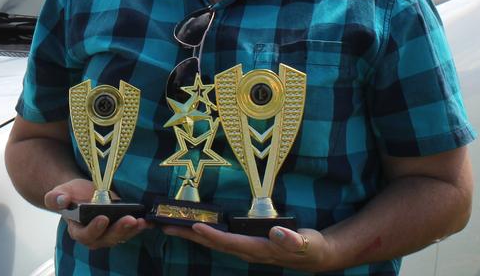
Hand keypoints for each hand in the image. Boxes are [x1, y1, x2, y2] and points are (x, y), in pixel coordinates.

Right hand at [43, 179, 150, 248]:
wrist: (82, 192)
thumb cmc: (71, 194)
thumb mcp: (60, 192)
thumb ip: (56, 197)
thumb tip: (61, 200)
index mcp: (77, 230)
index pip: (86, 234)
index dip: (94, 228)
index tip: (103, 218)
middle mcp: (94, 236)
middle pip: (107, 238)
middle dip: (119, 230)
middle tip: (130, 220)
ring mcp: (108, 233)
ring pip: (120, 236)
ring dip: (132, 230)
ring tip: (141, 221)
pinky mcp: (120, 228)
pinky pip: (130, 231)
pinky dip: (139, 227)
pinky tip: (148, 221)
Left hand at [162, 223, 331, 271]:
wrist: (314, 255)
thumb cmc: (309, 248)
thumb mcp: (305, 244)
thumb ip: (291, 240)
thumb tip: (275, 233)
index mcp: (258, 250)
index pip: (230, 243)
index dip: (212, 236)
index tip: (194, 227)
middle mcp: (247, 251)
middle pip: (213, 244)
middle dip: (189, 235)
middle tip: (165, 226)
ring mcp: (245, 248)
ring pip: (214, 242)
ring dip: (192, 234)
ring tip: (170, 225)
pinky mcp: (246, 243)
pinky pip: (221, 238)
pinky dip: (205, 232)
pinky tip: (194, 226)